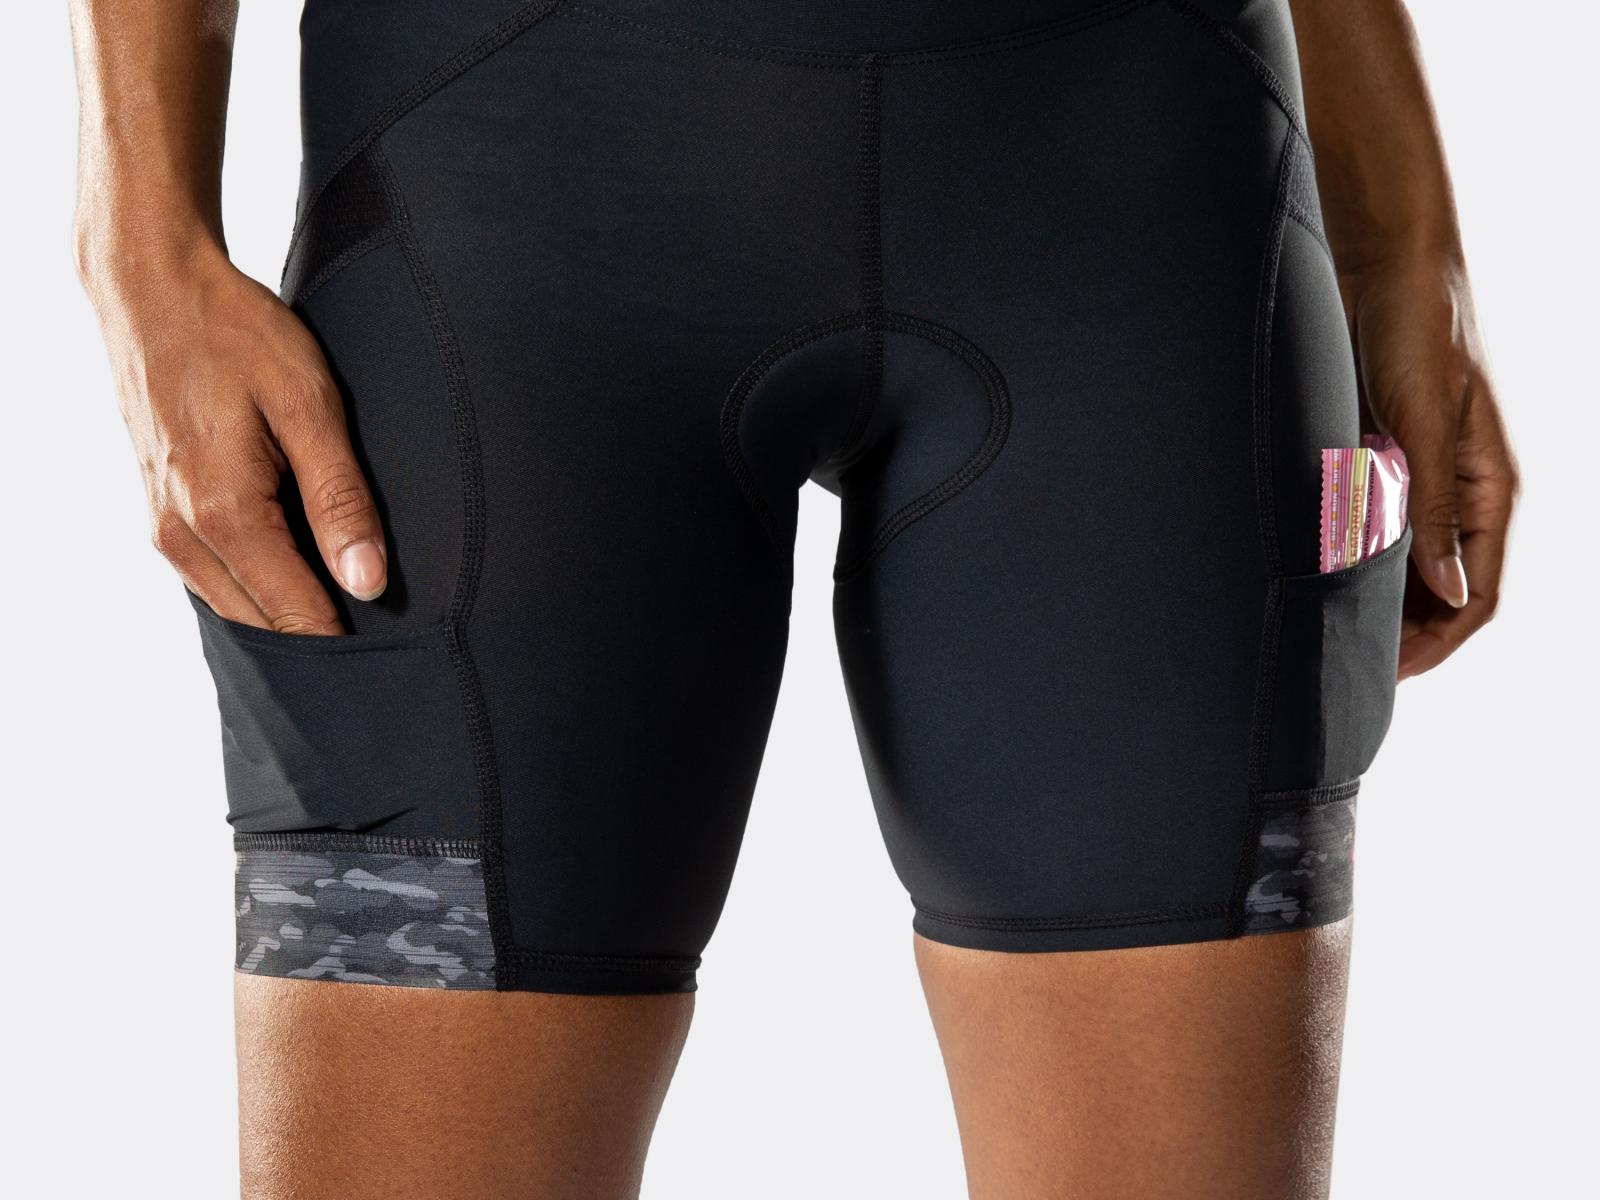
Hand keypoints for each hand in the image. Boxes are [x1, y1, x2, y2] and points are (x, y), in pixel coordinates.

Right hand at [82, 240, 385, 633]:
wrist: (152, 289)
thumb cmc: (236, 334)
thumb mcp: (309, 404)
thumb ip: (341, 498)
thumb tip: (368, 583)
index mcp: (224, 514)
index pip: (296, 617)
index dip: (348, 645)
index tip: (399, 655)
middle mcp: (183, 536)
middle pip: (265, 627)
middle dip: (322, 638)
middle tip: (390, 638)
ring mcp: (164, 529)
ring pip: (238, 610)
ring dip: (290, 616)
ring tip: (354, 610)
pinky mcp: (162, 516)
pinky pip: (217, 580)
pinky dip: (261, 588)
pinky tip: (304, 572)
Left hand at [1343, 256, 1518, 678]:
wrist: (1383, 266)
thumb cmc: (1415, 329)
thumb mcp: (1424, 419)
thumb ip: (1433, 504)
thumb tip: (1445, 588)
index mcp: (1490, 489)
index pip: (1476, 595)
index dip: (1436, 642)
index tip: (1387, 673)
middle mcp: (1462, 492)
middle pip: (1441, 590)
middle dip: (1404, 634)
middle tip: (1346, 664)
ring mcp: (1423, 478)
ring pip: (1407, 565)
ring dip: (1377, 600)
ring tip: (1329, 633)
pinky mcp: (1386, 459)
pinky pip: (1377, 529)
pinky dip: (1355, 560)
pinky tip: (1320, 579)